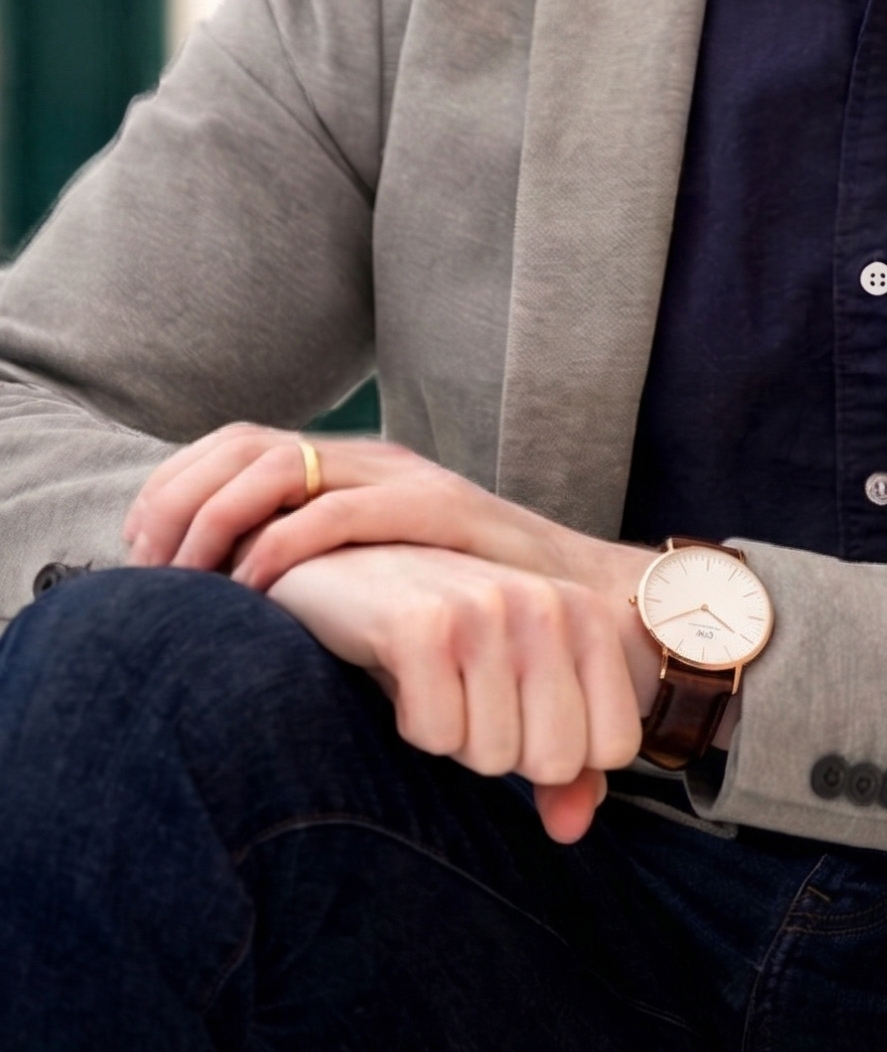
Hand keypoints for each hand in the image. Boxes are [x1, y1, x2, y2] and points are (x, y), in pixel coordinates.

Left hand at [124, 424, 637, 607]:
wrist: (583, 607)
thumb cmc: (467, 607)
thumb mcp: (370, 580)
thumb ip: (311, 575)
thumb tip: (218, 605)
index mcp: (348, 466)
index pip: (234, 444)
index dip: (173, 489)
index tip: (138, 554)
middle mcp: (368, 457)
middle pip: (240, 447)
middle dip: (176, 504)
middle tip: (146, 574)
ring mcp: (402, 478)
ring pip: (275, 468)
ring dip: (214, 522)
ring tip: (187, 583)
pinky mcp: (436, 509)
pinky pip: (335, 512)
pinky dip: (280, 546)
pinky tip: (252, 591)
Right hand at [266, 544, 642, 842]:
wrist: (346, 570)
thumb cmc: (444, 637)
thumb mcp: (514, 689)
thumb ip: (563, 764)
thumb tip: (572, 830)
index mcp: (586, 614)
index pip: (615, 747)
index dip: (558, 755)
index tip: (518, 711)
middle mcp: (546, 603)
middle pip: (557, 760)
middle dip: (504, 751)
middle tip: (467, 697)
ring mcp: (486, 607)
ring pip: (494, 756)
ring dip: (454, 737)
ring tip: (435, 679)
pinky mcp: (422, 623)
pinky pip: (438, 737)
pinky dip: (412, 724)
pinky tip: (401, 673)